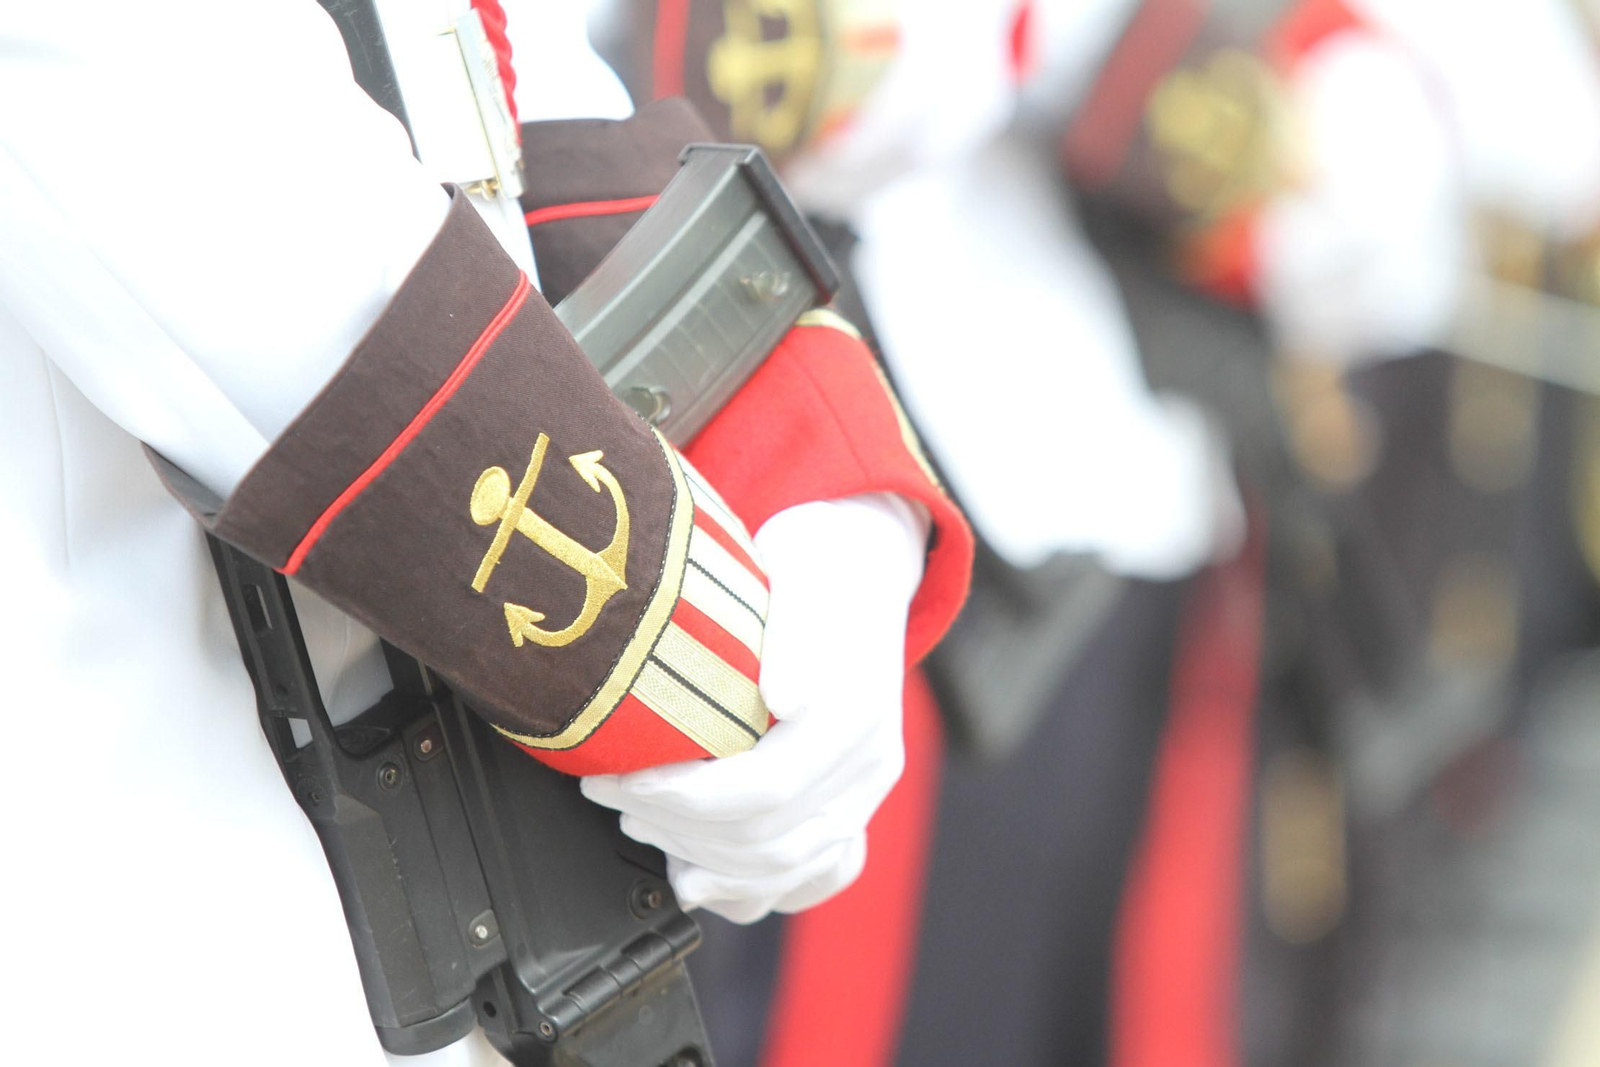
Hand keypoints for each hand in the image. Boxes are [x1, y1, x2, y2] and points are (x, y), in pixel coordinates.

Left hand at [580, 492, 928, 922]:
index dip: (682, 797)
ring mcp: (861, 793)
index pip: (764, 790)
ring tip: (639, 825)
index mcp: (855, 716)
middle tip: (610, 794)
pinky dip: (746, 887)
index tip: (622, 778)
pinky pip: (807, 876)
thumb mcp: (802, 578)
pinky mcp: (845, 807)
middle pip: (766, 840)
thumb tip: (783, 698)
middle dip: (673, 825)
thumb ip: (796, 642)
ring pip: (783, 870)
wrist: (855, 567)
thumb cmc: (816, 571)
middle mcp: (869, 765)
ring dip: (699, 859)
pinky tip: (695, 875)